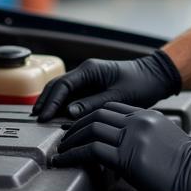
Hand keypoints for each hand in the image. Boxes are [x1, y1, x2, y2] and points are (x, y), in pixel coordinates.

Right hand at [32, 50, 180, 120]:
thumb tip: (69, 112)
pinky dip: (62, 105)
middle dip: (45, 102)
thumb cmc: (141, 84)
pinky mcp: (91, 87)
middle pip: (57, 86)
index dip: (51, 102)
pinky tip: (57, 117)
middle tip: (35, 119)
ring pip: (62, 91)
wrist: (155, 77)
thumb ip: (93, 104)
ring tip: (41, 119)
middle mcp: (86, 72)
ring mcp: (87, 80)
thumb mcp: (118, 96)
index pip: (62, 85)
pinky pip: (72, 96)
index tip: (43, 117)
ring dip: (51, 103)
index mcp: (90, 70)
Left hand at [53, 102, 190, 190]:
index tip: (79, 128)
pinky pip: (91, 151)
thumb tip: (127, 152)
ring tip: (60, 151)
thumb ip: (144, 140)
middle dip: (76, 127)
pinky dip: (73, 155)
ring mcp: (132, 137)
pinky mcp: (127, 157)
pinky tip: (64, 161)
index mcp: (147, 116)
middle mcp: (138, 122)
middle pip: (97, 115)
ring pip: (90, 130)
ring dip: (71, 140)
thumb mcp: (165, 142)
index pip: (110, 109)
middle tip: (64, 139)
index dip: (90, 117)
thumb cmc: (189, 166)